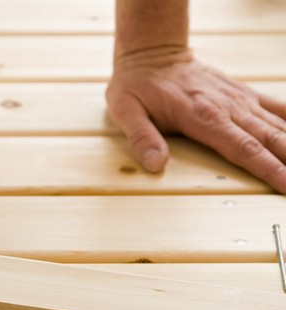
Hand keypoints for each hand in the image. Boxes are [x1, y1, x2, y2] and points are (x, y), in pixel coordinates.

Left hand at [106, 48, 285, 191]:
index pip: (243, 148)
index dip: (268, 169)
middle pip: (269, 139)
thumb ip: (142, 138)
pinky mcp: (242, 94)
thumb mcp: (126, 111)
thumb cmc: (136, 85)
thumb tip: (155, 165)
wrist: (151, 54)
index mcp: (202, 116)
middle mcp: (227, 107)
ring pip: (278, 125)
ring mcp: (238, 99)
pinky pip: (276, 107)